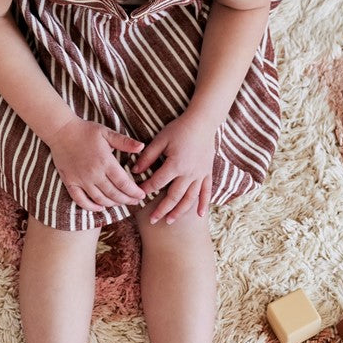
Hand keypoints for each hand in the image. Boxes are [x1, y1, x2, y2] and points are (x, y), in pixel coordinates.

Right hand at [48, 117, 146, 212]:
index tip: (141, 195)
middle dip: (127, 200)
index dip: (134, 192)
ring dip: (112, 204)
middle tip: (135, 202)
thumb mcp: (107, 133)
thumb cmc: (86, 131)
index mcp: (105, 162)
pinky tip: (100, 208)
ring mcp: (81, 180)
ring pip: (99, 199)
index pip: (124, 183)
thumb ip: (125, 142)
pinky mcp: (70, 182)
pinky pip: (80, 200)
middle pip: (114, 194)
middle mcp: (94, 174)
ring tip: (120, 204)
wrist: (61, 131)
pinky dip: (91, 207)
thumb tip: (141, 146)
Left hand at [132, 110, 218, 224]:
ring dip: (179, 211)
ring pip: (189, 198)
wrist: (203, 121)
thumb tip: (135, 170)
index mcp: (175, 165)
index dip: (146, 190)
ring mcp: (200, 174)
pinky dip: (203, 203)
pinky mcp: (207, 172)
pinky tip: (199, 215)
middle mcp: (188, 173)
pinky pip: (206, 191)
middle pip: (173, 196)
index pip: (157, 182)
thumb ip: (148, 156)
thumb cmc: (179, 128)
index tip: (137, 195)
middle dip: (162, 209)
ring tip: (169, 221)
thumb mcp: (160, 139)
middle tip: (152, 220)